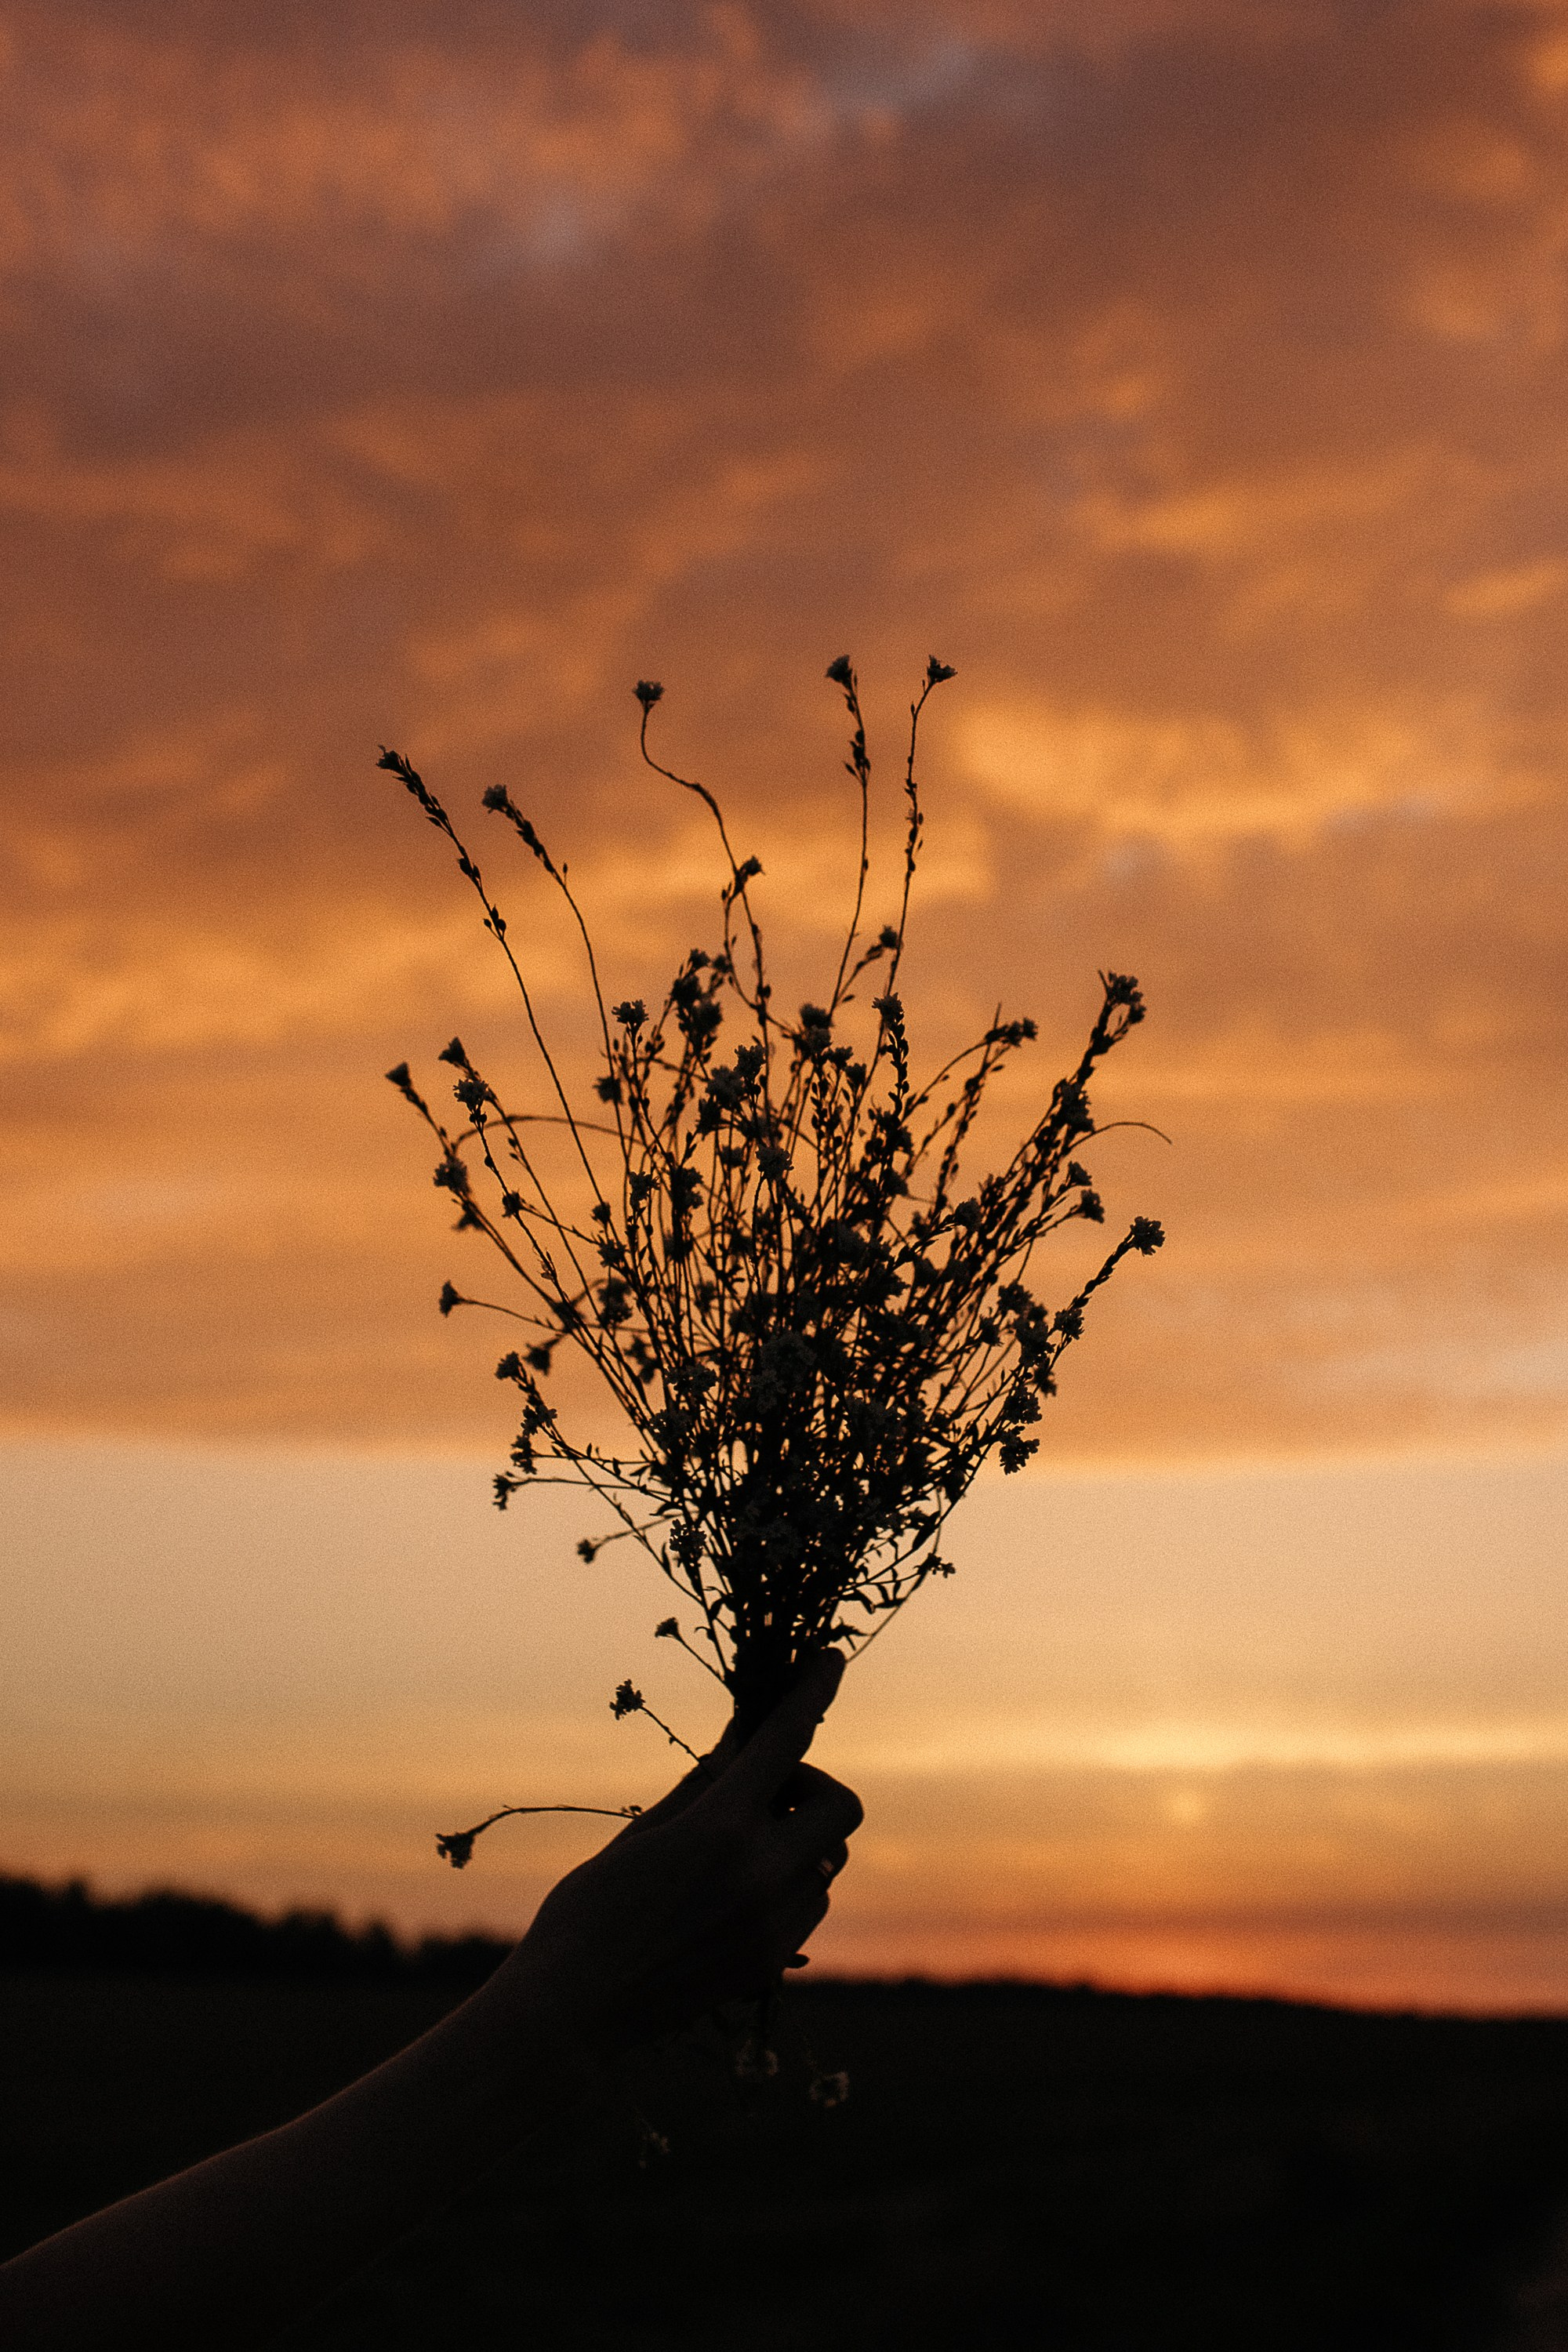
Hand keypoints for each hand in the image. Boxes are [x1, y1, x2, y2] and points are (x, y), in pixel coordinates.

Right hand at [499, 1651, 860, 2049]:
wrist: (572, 2016)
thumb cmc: (587, 1912)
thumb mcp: (642, 1833)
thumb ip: (704, 1784)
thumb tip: (744, 1735)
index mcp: (719, 1830)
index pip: (786, 1740)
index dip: (812, 1690)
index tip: (831, 1657)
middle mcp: (761, 1875)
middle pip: (841, 1807)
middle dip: (811, 1787)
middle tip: (762, 1792)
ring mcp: (774, 1925)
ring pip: (830, 1858)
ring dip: (800, 1837)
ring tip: (737, 1847)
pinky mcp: (772, 1962)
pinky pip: (813, 1902)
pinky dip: (793, 1880)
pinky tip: (739, 1889)